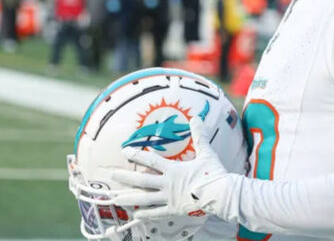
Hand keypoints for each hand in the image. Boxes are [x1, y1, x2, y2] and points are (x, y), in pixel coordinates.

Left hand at [111, 117, 228, 219]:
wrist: (221, 194)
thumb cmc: (214, 174)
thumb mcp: (206, 152)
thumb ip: (199, 136)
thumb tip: (197, 118)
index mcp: (174, 170)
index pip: (151, 161)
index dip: (137, 155)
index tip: (124, 150)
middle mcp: (168, 184)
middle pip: (142, 181)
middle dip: (126, 177)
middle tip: (112, 175)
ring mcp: (169, 198)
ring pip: (145, 198)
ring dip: (130, 198)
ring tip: (116, 198)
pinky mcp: (174, 210)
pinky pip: (157, 212)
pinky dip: (146, 214)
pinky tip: (136, 214)